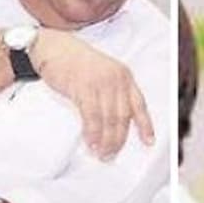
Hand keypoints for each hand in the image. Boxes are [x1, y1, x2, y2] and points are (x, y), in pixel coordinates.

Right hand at [32, 30, 154, 160]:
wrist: (54, 47)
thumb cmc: (76, 63)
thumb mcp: (103, 73)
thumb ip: (111, 93)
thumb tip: (113, 125)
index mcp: (124, 76)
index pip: (139, 104)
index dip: (145, 125)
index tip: (148, 142)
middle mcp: (116, 78)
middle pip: (123, 116)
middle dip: (119, 139)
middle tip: (111, 154)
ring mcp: (100, 82)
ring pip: (109, 119)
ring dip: (106, 140)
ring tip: (101, 153)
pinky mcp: (83, 87)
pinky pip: (92, 116)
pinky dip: (92, 133)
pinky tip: (91, 142)